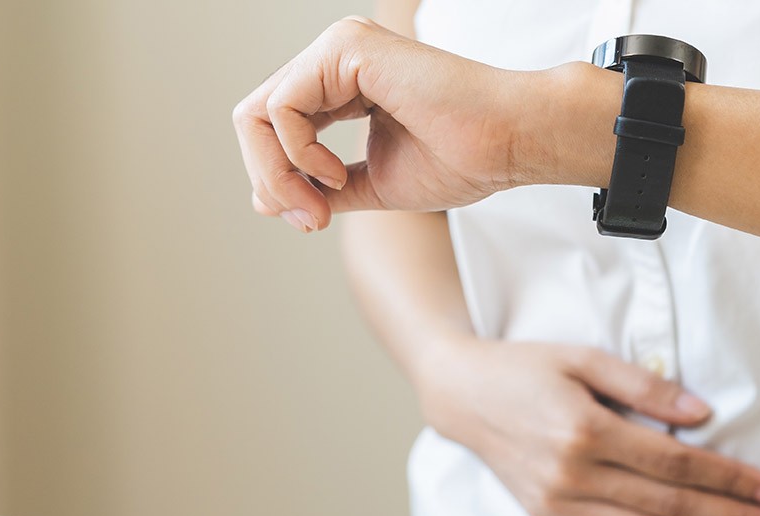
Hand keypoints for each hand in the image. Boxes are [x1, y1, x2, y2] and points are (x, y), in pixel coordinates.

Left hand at [232, 17, 547, 230]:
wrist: (507, 143)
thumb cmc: (460, 159)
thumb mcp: (370, 185)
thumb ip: (318, 187)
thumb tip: (261, 199)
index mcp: (340, 84)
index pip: (273, 129)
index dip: (278, 181)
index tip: (313, 222)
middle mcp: (333, 59)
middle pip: (253, 120)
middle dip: (270, 179)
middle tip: (308, 219)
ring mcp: (336, 49)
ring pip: (256, 114)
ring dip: (278, 174)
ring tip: (320, 205)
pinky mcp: (344, 49)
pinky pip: (281, 108)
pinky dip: (297, 154)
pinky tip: (334, 173)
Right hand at [416, 338, 759, 515]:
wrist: (463, 394)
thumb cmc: (527, 369)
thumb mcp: (584, 359)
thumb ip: (643, 386)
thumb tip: (701, 416)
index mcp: (590, 431)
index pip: (677, 462)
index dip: (728, 477)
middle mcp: (576, 474)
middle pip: (668, 502)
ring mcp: (559, 503)